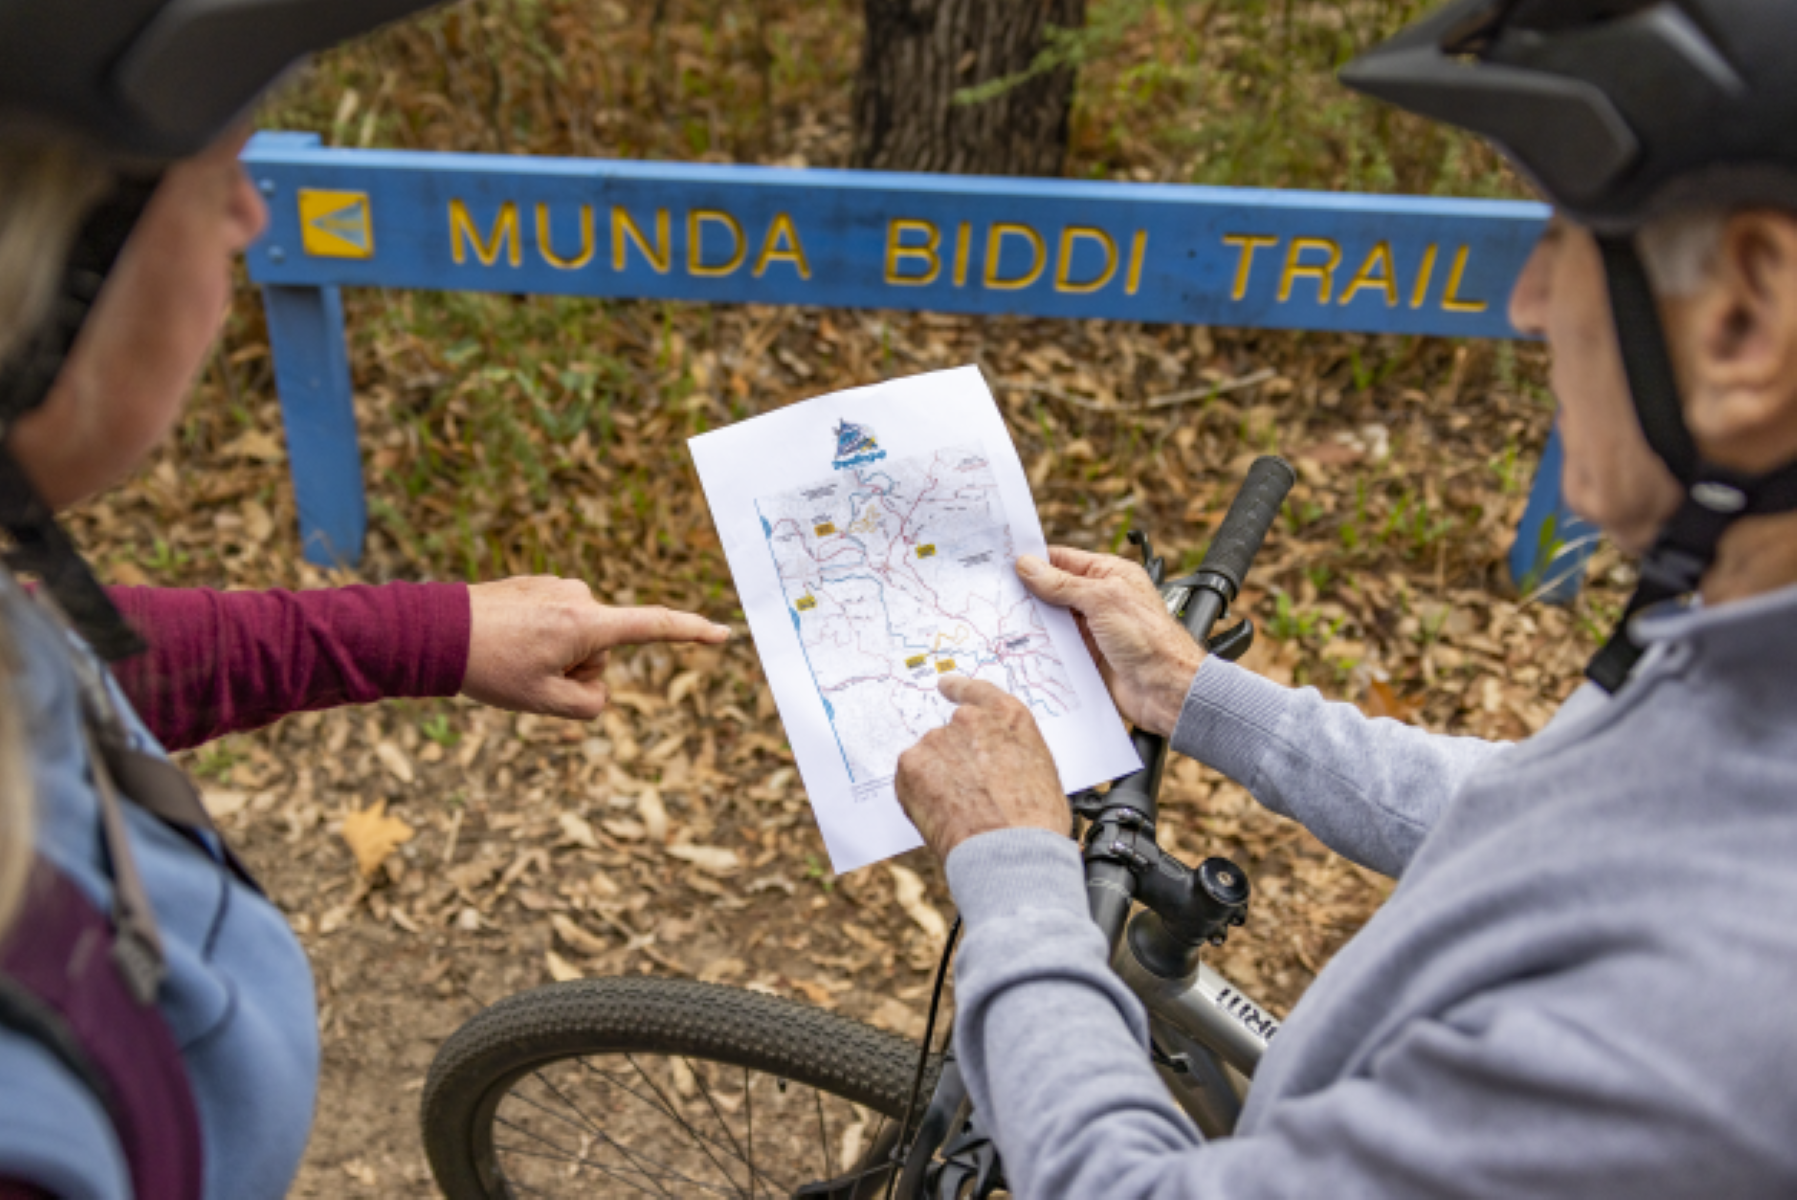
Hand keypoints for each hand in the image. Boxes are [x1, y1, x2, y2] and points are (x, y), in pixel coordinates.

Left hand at [463, 576, 729, 719]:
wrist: (436, 631)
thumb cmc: (490, 667)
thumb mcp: (544, 702)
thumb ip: (589, 705)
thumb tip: (596, 687)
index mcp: (587, 624)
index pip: (654, 626)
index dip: (693, 633)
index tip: (724, 634)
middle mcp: (580, 598)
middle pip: (603, 651)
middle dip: (576, 669)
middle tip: (528, 674)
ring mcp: (559, 589)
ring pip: (579, 639)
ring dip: (556, 655)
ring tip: (512, 656)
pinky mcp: (540, 586)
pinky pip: (558, 623)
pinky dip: (541, 639)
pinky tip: (507, 641)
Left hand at [895, 676, 1069, 861]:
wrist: (1010, 851)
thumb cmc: (1036, 822)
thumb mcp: (1040, 771)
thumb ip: (1010, 753)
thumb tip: (995, 765)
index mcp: (1008, 716)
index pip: (977, 692)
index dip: (959, 689)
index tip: (945, 686)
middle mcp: (969, 719)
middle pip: (951, 734)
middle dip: (955, 761)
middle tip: (970, 795)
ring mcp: (937, 740)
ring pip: (929, 759)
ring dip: (937, 779)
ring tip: (961, 813)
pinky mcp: (911, 765)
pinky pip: (910, 779)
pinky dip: (918, 796)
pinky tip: (942, 816)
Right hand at [1017, 547, 1203, 735]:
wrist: (1165, 689)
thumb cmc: (1149, 639)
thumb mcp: (1102, 600)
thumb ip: (1062, 584)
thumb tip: (1029, 566)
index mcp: (1109, 575)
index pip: (1063, 560)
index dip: (1035, 561)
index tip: (1004, 563)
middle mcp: (1099, 600)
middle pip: (1053, 591)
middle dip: (1028, 593)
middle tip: (996, 593)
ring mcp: (1092, 629)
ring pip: (1052, 620)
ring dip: (1032, 621)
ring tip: (1002, 618)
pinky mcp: (1086, 656)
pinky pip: (1056, 647)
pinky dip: (1040, 646)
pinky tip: (1019, 646)